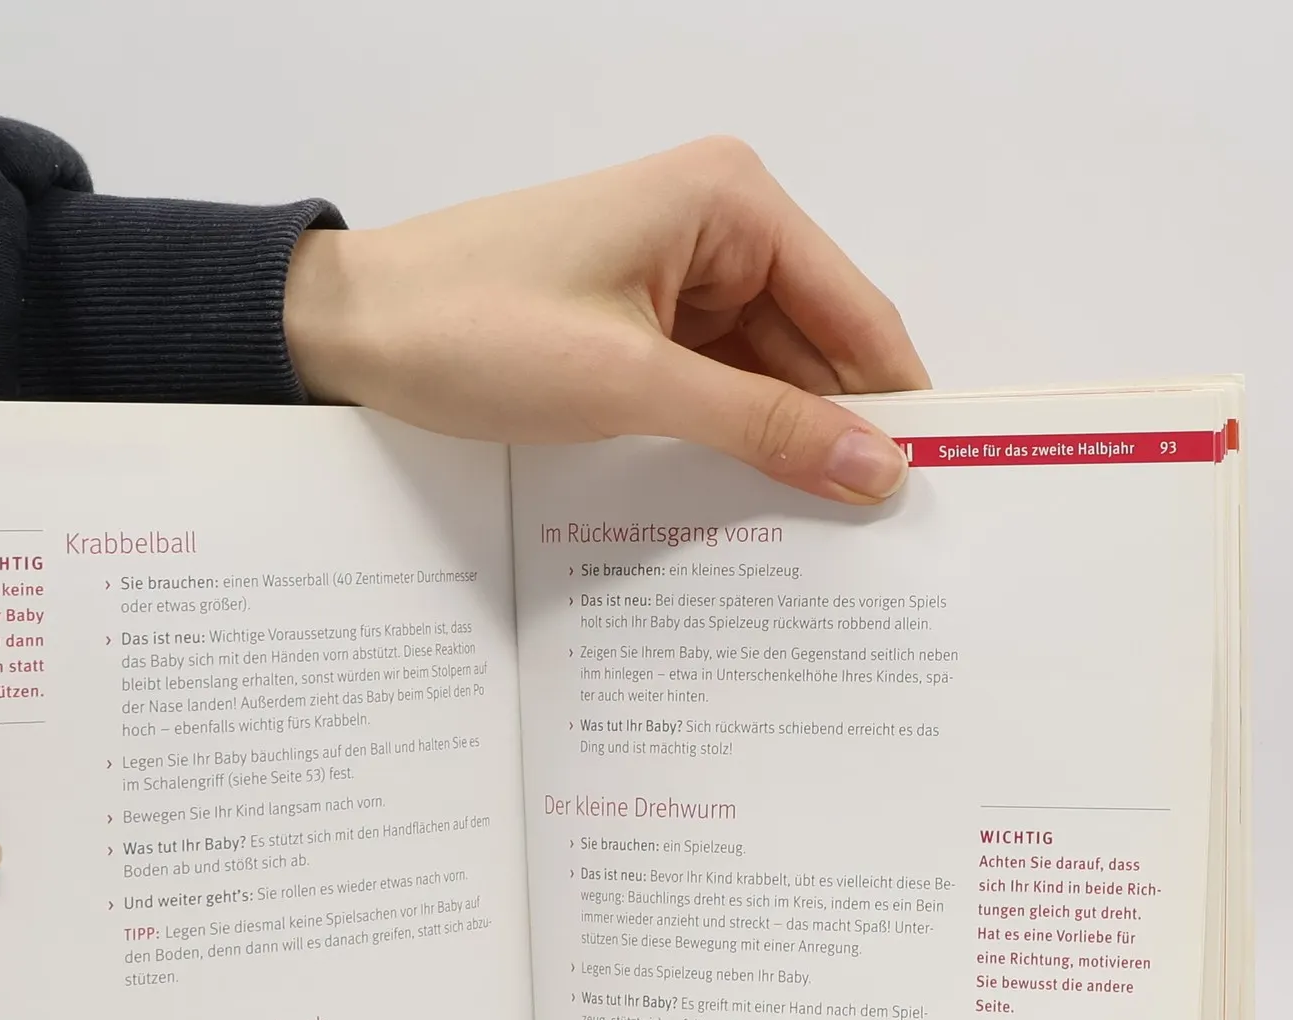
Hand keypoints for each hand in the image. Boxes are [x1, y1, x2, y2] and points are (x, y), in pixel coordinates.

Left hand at [285, 137, 927, 502]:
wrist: (350, 332)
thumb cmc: (476, 328)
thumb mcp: (632, 385)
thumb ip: (762, 427)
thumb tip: (877, 468)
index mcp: (732, 203)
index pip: (856, 313)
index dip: (899, 403)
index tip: (942, 488)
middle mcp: (718, 227)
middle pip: (817, 348)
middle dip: (842, 435)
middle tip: (885, 543)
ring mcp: (676, 277)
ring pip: (766, 376)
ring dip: (785, 448)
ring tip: (826, 545)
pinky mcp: (638, 323)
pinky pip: (713, 387)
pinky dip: (731, 440)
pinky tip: (753, 507)